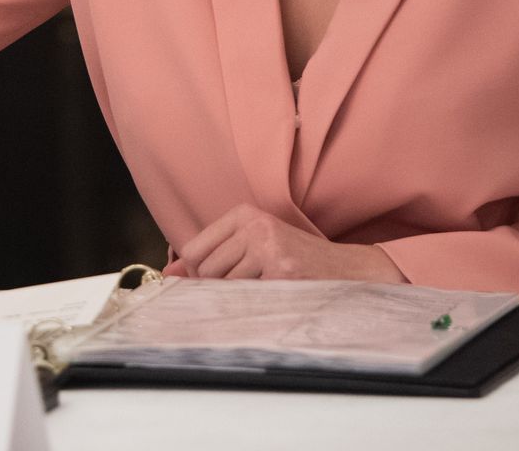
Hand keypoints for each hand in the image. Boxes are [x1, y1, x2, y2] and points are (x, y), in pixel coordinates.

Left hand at [166, 203, 407, 282]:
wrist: (349, 269)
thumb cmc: (295, 259)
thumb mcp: (253, 245)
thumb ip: (211, 255)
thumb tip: (169, 273)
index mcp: (244, 214)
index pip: (194, 249)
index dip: (199, 272)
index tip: (216, 279)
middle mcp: (254, 226)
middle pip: (206, 269)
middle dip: (218, 287)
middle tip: (249, 285)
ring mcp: (268, 248)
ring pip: (225, 286)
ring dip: (240, 297)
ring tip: (266, 287)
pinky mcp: (282, 272)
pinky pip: (248, 297)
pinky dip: (256, 303)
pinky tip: (277, 294)